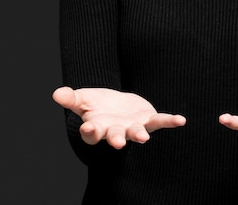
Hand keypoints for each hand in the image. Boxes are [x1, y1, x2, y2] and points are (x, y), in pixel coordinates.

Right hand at [52, 86, 185, 148]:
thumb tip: (56, 93)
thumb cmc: (96, 104)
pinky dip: (170, 121)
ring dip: (139, 135)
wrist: (116, 103)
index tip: (87, 126)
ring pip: (136, 133)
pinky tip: (181, 120)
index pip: (91, 133)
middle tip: (116, 143)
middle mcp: (114, 131)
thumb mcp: (82, 98)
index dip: (89, 130)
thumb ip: (70, 98)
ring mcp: (132, 127)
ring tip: (143, 137)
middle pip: (114, 137)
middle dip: (115, 139)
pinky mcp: (148, 120)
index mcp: (97, 127)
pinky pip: (160, 122)